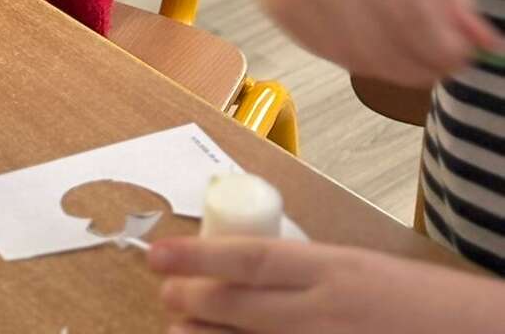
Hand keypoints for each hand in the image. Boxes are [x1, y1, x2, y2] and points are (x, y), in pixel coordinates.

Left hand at [151, 236, 504, 333]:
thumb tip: (250, 272)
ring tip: (178, 332)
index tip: (157, 255)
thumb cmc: (424, 304)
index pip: (250, 258)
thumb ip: (310, 273)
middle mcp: (327, 313)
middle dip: (193, 299)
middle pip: (242, 305)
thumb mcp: (362, 269)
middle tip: (164, 295)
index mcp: (334, 270)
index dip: (197, 256)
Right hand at [236, 0, 499, 85]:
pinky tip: (370, 39)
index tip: (465, 58)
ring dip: (392, 67)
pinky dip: (355, 56)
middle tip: (443, 64)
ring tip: (409, 52)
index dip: (446, 48)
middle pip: (387, 43)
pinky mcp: (275, 4)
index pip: (416, 14)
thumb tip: (486, 43)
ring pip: (357, 56)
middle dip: (424, 64)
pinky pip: (326, 51)